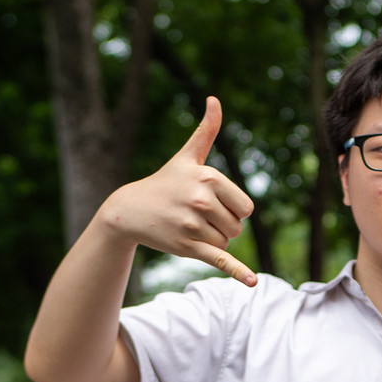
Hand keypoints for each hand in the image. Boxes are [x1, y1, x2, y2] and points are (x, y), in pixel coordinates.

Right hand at [97, 97, 256, 285]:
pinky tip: (252, 282)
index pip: (246, 208)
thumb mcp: (187, 157)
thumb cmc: (165, 182)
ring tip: (188, 228)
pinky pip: (221, 260)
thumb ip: (206, 131)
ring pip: (227, 243)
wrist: (129, 210)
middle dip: (222, 226)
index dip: (232, 210)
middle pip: (238, 227)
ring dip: (213, 241)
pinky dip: (238, 272)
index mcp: (209, 177)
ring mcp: (193, 224)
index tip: (209, 203)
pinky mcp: (187, 247)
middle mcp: (201, 199)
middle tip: (196, 217)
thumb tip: (215, 99)